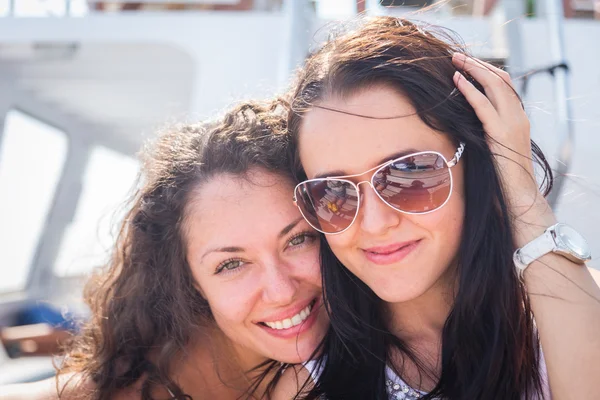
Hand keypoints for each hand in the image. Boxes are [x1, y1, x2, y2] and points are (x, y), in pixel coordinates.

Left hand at [451, 53, 555, 243]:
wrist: (519, 199)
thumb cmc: (502, 181)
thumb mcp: (491, 151)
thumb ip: (483, 137)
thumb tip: (461, 131)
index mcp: (517, 120)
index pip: (504, 86)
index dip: (485, 72)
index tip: (467, 65)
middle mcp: (518, 117)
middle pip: (500, 80)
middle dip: (478, 65)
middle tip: (457, 56)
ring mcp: (512, 123)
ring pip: (494, 86)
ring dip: (473, 70)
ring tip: (454, 61)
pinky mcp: (501, 133)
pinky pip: (484, 106)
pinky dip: (469, 90)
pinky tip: (457, 80)